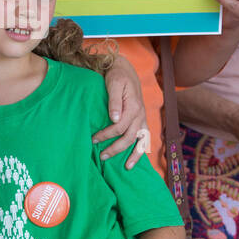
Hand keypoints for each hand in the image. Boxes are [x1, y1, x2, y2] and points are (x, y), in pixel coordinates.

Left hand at [96, 53, 147, 167]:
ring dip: (134, 155)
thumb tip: (114, 119)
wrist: (125, 70)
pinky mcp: (141, 120)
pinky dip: (142, 150)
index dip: (106, 135)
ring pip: (141, 141)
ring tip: (127, 167)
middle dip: (116, 149)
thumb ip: (114, 101)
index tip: (93, 139)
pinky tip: (135, 160)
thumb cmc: (117, 76)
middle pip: (129, 137)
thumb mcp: (113, 84)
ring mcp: (142, 119)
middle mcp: (140, 115)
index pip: (119, 127)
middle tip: (101, 157)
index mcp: (133, 107)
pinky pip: (145, 138)